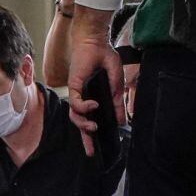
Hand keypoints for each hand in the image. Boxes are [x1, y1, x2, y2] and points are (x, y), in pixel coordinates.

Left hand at [65, 8, 125, 153]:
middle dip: (86, 139)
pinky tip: (93, 105)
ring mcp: (78, 93)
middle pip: (82, 123)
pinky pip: (75, 104)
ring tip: (94, 126)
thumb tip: (123, 121)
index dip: (95, 134)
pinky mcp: (73, 87)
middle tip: (91, 152)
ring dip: (84, 124)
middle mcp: (84, 98)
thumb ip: (117, 102)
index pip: (92, 120)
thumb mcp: (116, 84)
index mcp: (94, 99)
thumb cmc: (106, 58)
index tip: (100, 148)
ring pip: (75, 117)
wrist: (97, 42)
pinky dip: (84, 108)